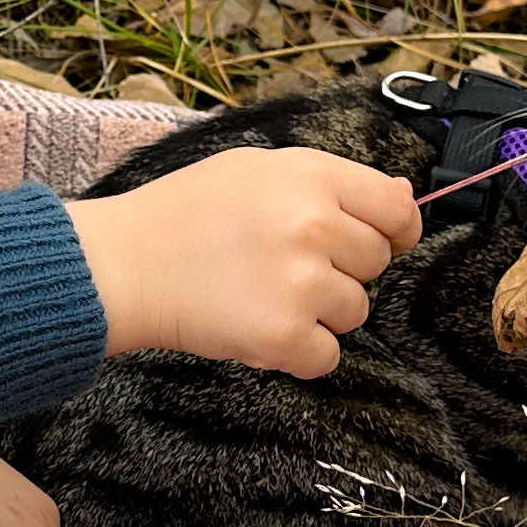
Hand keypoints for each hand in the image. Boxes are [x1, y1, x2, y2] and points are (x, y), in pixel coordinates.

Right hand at [67, 143, 419, 376]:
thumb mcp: (256, 170)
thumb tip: (406, 197)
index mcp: (311, 176)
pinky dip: (297, 353)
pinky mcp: (282, 334)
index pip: (395, 208)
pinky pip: (327, 356)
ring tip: (262, 295)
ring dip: (318, 313)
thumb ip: (330, 182)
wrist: (120, 265)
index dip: (396, 230)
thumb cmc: (182, 215)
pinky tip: (257, 328)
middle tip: (284, 267)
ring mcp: (301, 281)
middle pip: (376, 262)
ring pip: (355, 311)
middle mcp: (314, 224)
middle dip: (340, 270)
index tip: (382, 242)